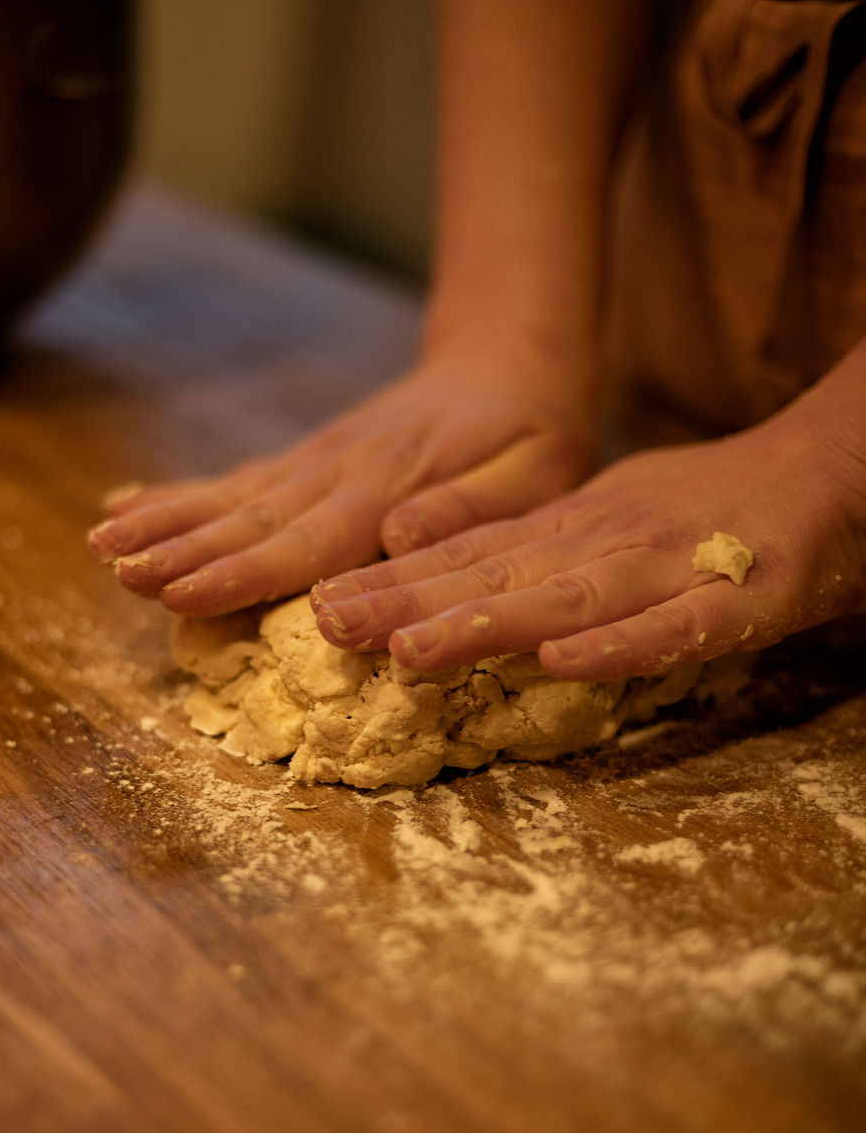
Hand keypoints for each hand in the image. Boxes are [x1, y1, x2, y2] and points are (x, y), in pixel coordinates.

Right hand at [86, 355, 593, 614]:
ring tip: (100, 544)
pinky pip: (238, 482)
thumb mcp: (538, 470)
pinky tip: (126, 508)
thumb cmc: (536, 429)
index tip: (181, 590)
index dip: (242, 571)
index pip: (307, 538)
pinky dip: (179, 497)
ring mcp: (317, 463)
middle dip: (180, 548)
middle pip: (250, 518)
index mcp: (392, 486)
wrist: (510, 358)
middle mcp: (340, 472)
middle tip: (115, 570)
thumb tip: (401, 537)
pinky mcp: (309, 461)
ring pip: (232, 498)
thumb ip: (472, 506)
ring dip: (165, 522)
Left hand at [311, 404, 865, 678]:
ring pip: (567, 600)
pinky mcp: (739, 601)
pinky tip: (562, 663)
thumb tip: (432, 568)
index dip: (395, 582)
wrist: (831, 469)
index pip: (471, 558)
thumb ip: (528, 548)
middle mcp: (605, 545)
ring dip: (487, 625)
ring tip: (410, 651)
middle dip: (410, 605)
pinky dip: (619, 646)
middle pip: (498, 578)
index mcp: (572, 530)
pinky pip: (674, 629)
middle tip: (327, 626)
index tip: (319, 603)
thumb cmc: (707, 506)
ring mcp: (668, 570)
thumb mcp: (601, 516)